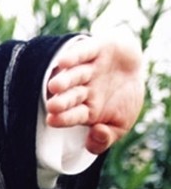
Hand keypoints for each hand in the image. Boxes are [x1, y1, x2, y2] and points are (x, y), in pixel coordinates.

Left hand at [44, 30, 144, 153]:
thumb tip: (96, 134)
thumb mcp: (120, 126)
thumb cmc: (123, 100)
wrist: (135, 68)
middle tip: (52, 106)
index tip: (52, 121)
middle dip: (62, 100)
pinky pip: (84, 52)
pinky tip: (63, 62)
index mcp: (85, 109)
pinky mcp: (96, 49)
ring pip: (75, 75)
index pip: (72, 115)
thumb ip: (105, 138)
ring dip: (65, 80)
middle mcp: (83, 90)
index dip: (63, 118)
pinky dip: (75, 56)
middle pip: (71, 96)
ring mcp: (89, 70)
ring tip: (54, 85)